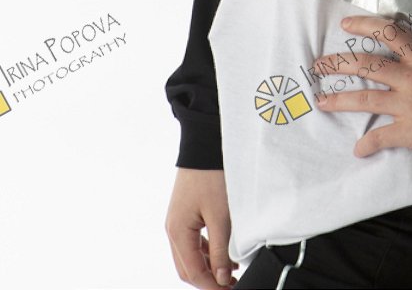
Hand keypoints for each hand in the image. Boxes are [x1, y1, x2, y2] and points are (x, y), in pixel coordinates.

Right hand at [165, 167, 239, 287]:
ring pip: (190, 255)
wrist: (206, 142)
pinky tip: (225, 253)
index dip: (212, 287)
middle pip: (187, 268)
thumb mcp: (221, 215)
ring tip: (233, 272)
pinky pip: (194, 241)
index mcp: (177, 231)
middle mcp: (173, 228)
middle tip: (233, 285)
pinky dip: (207, 252)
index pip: (192, 272)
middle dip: (208, 280)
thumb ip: (221, 250)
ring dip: (208, 267)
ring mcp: (178, 220)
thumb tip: (222, 279)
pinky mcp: (186, 212)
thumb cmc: (213, 175)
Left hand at [313, 14, 411, 163]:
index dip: (365, 25)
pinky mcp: (409, 131)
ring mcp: (406, 106)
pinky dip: (368, 144)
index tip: (345, 24)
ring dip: (340, 100)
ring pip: (366, 98)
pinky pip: (382, 137)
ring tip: (321, 101)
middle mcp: (409, 79)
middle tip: (319, 65)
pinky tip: (357, 150)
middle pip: (367, 65)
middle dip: (339, 64)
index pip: (389, 32)